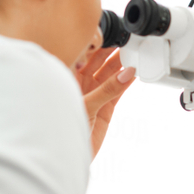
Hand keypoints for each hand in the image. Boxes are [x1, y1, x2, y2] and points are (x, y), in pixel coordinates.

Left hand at [74, 27, 135, 158]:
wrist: (63, 157)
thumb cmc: (58, 130)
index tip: (114, 35)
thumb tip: (127, 75)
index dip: (98, 43)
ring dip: (122, 65)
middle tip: (129, 42)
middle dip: (113, 51)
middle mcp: (77, 82)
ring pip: (110, 74)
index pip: (83, 52)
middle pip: (99, 60)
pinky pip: (118, 91)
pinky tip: (135, 72)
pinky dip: (127, 82)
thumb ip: (107, 91)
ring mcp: (92, 94)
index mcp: (64, 75)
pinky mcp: (104, 108)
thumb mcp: (86, 106)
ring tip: (136, 54)